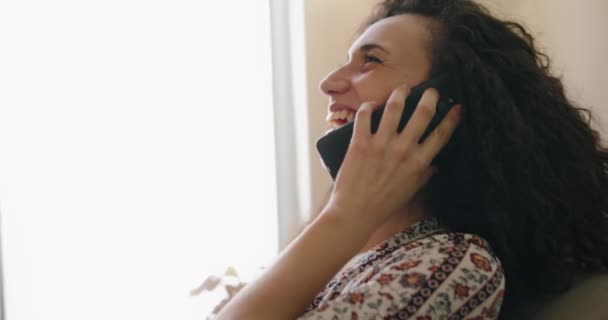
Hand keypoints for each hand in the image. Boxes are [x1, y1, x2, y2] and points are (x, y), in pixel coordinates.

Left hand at [323, 84, 461, 229]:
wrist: (355, 212)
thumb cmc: (384, 205)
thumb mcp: (411, 191)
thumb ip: (424, 175)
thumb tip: (435, 165)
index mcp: (418, 163)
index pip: (441, 135)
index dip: (452, 118)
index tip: (457, 107)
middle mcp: (403, 150)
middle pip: (422, 114)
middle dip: (430, 97)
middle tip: (430, 91)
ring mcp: (381, 144)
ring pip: (394, 108)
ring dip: (400, 93)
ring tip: (402, 89)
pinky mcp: (360, 143)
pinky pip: (364, 115)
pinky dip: (368, 106)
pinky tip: (371, 105)